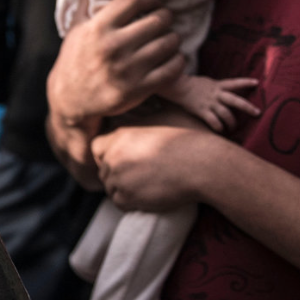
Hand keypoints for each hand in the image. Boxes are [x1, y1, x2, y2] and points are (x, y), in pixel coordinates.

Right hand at [47, 0, 185, 126]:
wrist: (70, 100)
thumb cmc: (74, 60)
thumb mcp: (74, 30)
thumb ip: (85, 5)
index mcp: (98, 28)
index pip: (133, 0)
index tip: (153, 2)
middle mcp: (113, 47)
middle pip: (156, 20)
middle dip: (165, 17)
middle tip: (166, 18)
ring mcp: (127, 69)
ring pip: (167, 43)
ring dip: (174, 38)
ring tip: (171, 37)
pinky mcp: (138, 89)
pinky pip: (171, 69)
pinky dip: (178, 60)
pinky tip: (174, 57)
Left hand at [92, 123, 225, 210]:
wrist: (203, 165)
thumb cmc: (190, 139)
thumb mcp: (166, 115)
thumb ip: (148, 113)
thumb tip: (151, 96)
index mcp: (120, 135)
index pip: (96, 147)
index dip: (107, 155)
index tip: (122, 160)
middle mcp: (114, 155)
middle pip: (104, 170)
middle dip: (118, 174)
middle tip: (139, 176)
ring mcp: (118, 177)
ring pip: (111, 188)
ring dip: (125, 189)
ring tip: (148, 186)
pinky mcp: (127, 197)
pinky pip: (120, 203)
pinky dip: (131, 203)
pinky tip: (149, 195)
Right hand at [160, 73, 260, 131]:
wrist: (177, 86)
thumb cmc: (193, 85)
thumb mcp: (208, 82)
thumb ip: (218, 87)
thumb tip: (229, 91)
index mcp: (217, 85)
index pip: (234, 83)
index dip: (245, 82)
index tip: (257, 83)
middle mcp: (215, 94)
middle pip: (235, 100)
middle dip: (247, 107)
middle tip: (257, 113)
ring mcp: (209, 102)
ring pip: (225, 113)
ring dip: (231, 122)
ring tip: (233, 127)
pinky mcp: (201, 110)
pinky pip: (213, 120)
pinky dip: (218, 126)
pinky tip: (220, 130)